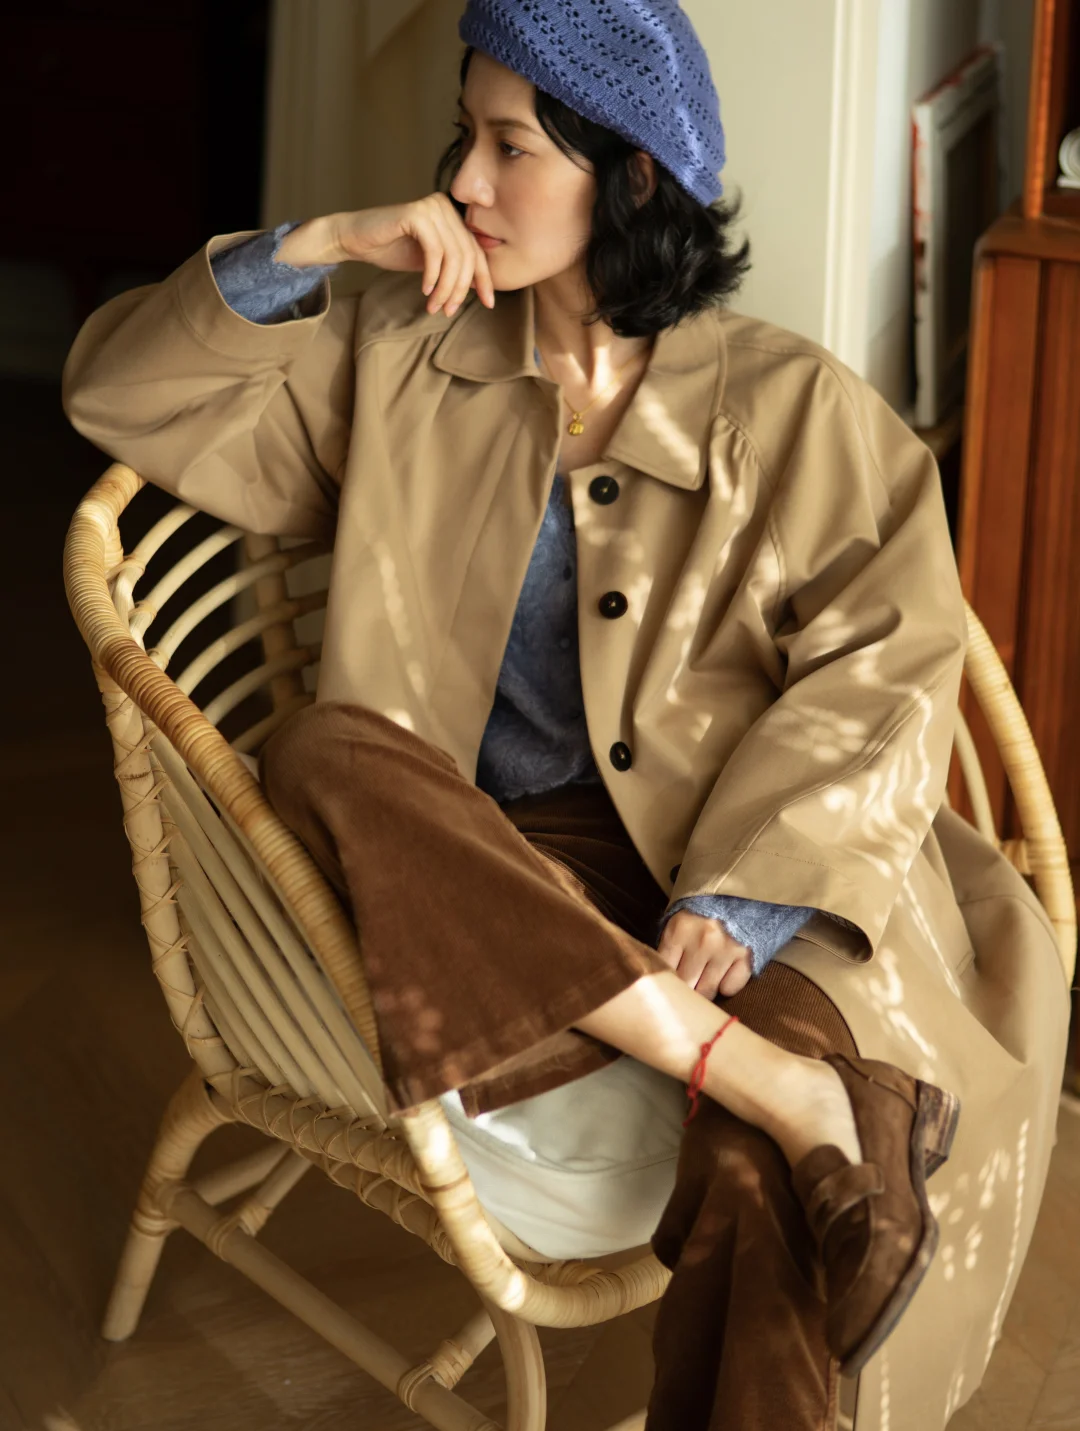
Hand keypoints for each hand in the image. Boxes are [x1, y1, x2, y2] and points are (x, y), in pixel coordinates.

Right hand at [323, 194, 495, 314]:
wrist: (356, 239)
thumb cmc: (391, 249)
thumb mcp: (431, 263)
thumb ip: (453, 268)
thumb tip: (481, 286)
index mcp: (452, 216)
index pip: (476, 251)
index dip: (485, 279)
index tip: (489, 304)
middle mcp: (445, 207)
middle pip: (467, 255)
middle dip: (460, 289)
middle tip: (448, 311)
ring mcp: (431, 207)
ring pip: (453, 256)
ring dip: (445, 287)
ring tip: (435, 306)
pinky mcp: (416, 213)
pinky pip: (435, 252)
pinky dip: (432, 275)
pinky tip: (425, 290)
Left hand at [657, 911, 752, 1000]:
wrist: (737, 891)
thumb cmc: (701, 910)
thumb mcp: (678, 921)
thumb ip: (669, 947)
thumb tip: (664, 979)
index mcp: (679, 930)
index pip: (665, 971)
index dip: (666, 980)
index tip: (669, 981)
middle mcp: (703, 941)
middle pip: (685, 984)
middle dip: (684, 987)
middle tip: (687, 981)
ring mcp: (726, 950)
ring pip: (707, 991)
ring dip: (703, 989)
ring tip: (703, 979)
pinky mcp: (746, 956)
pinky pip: (730, 988)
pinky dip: (725, 986)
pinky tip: (723, 975)